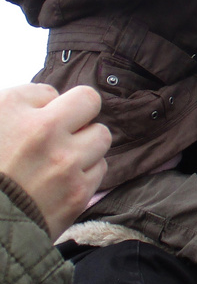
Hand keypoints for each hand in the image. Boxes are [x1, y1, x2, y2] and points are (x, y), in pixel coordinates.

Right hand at [0, 84, 110, 239]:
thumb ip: (17, 108)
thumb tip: (47, 100)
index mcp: (8, 110)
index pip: (49, 91)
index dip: (43, 107)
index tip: (34, 122)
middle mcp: (41, 131)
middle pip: (89, 101)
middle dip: (79, 115)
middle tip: (63, 131)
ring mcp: (64, 162)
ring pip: (100, 135)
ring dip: (85, 144)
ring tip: (61, 159)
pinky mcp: (78, 192)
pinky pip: (99, 168)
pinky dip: (85, 172)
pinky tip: (63, 181)